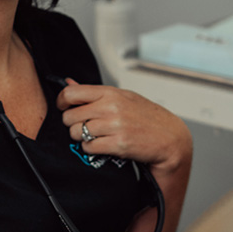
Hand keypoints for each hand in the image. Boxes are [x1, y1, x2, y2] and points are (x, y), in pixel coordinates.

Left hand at [56, 79, 191, 174]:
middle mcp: (111, 107)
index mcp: (111, 93)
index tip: (64, 108)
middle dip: (72, 124)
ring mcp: (115, 126)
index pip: (72, 93)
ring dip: (81, 137)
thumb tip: (68, 83)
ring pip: (77, 133)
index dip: (62, 102)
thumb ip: (94, 93)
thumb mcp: (123, 98)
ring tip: (93, 136)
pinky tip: (100, 145)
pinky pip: (88, 147)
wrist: (170, 138)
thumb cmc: (147, 118)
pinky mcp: (118, 144)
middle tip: (82, 126)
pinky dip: (90, 148)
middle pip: (70, 116)